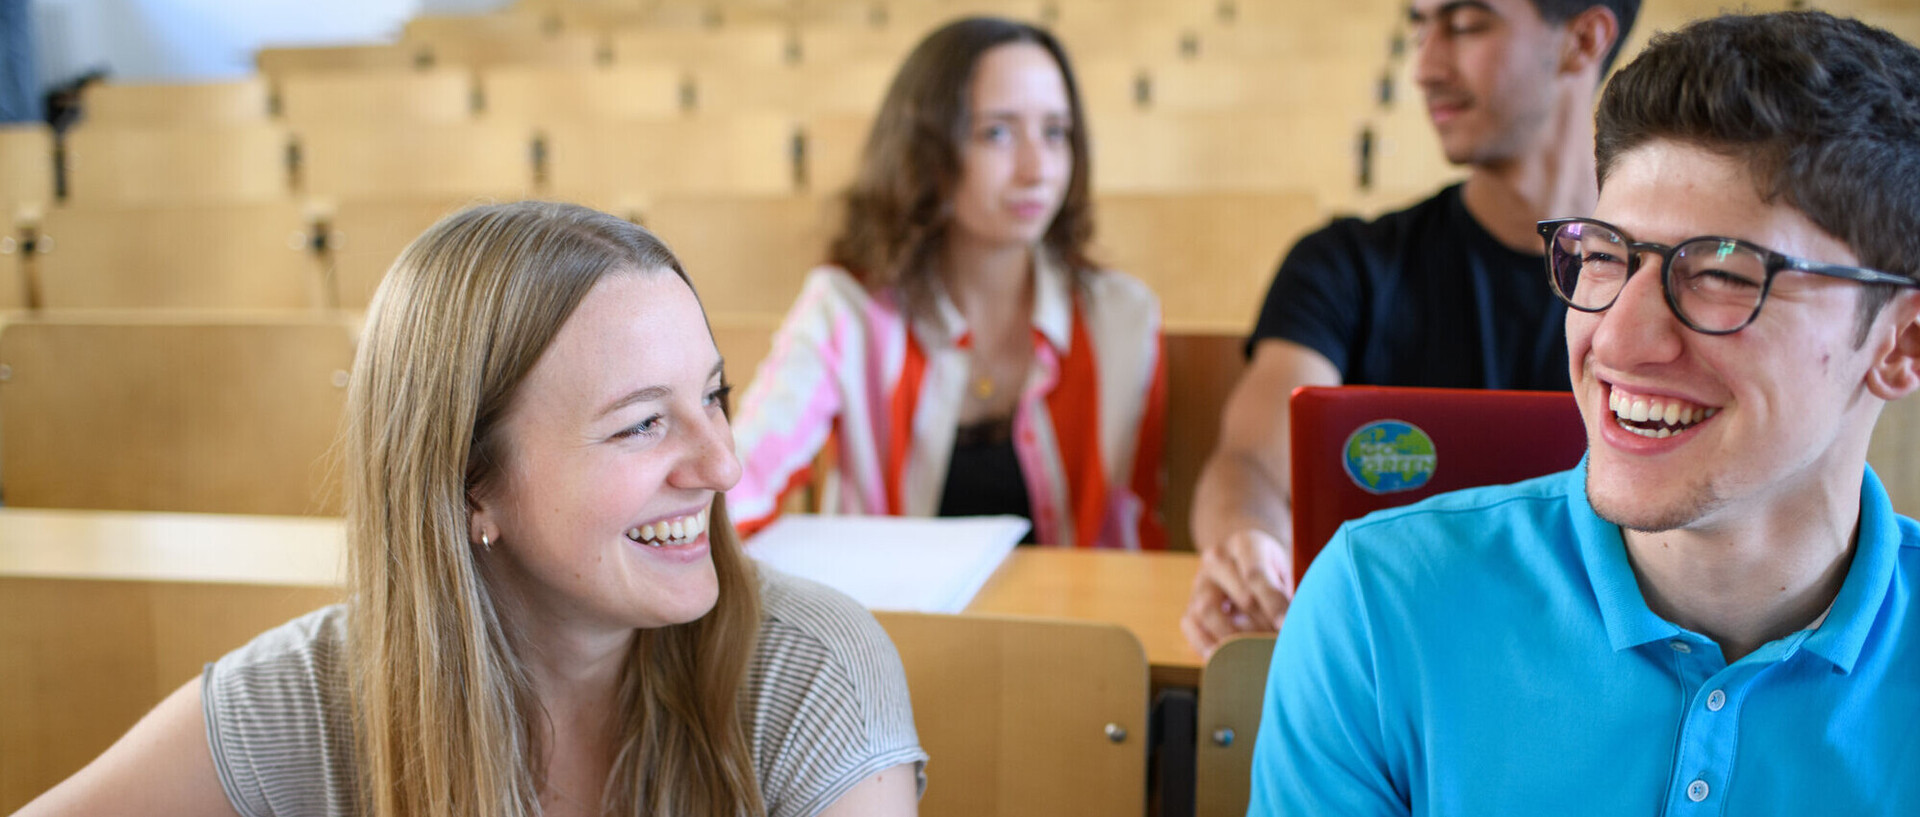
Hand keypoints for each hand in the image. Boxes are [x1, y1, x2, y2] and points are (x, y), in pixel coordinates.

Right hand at [1180, 528, 1293, 656]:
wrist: (1240, 561)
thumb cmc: (1270, 569)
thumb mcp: (1282, 570)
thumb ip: (1285, 594)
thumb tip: (1293, 628)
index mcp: (1245, 543)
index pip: (1256, 574)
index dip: (1273, 602)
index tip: (1286, 626)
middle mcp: (1216, 559)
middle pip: (1238, 596)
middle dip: (1263, 625)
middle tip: (1279, 645)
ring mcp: (1199, 582)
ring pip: (1207, 611)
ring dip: (1235, 638)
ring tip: (1256, 654)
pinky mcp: (1189, 605)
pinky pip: (1190, 627)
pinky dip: (1206, 645)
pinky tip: (1226, 659)